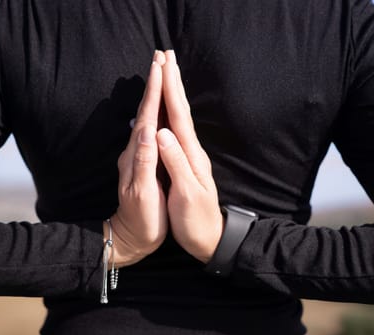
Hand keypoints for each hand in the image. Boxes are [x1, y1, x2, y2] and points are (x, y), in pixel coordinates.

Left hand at [109, 51, 167, 266]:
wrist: (130, 238)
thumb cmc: (142, 219)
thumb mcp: (143, 193)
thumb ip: (145, 161)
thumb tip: (149, 131)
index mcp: (139, 154)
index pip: (148, 116)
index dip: (156, 90)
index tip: (161, 66)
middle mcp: (136, 150)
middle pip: (146, 109)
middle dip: (154, 83)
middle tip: (160, 58)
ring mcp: (139, 155)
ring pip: (148, 117)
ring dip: (154, 94)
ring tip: (160, 75)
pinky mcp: (144, 161)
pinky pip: (151, 129)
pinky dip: (156, 112)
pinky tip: (159, 109)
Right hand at [157, 51, 223, 262]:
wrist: (211, 238)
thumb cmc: (196, 221)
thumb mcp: (186, 194)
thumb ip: (175, 162)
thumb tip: (161, 132)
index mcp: (190, 155)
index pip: (178, 115)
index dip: (169, 89)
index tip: (162, 64)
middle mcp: (192, 150)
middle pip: (181, 109)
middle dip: (173, 82)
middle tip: (166, 56)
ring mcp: (190, 155)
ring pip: (180, 117)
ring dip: (173, 93)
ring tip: (167, 74)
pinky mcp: (186, 162)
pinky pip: (177, 129)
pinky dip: (171, 113)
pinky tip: (167, 110)